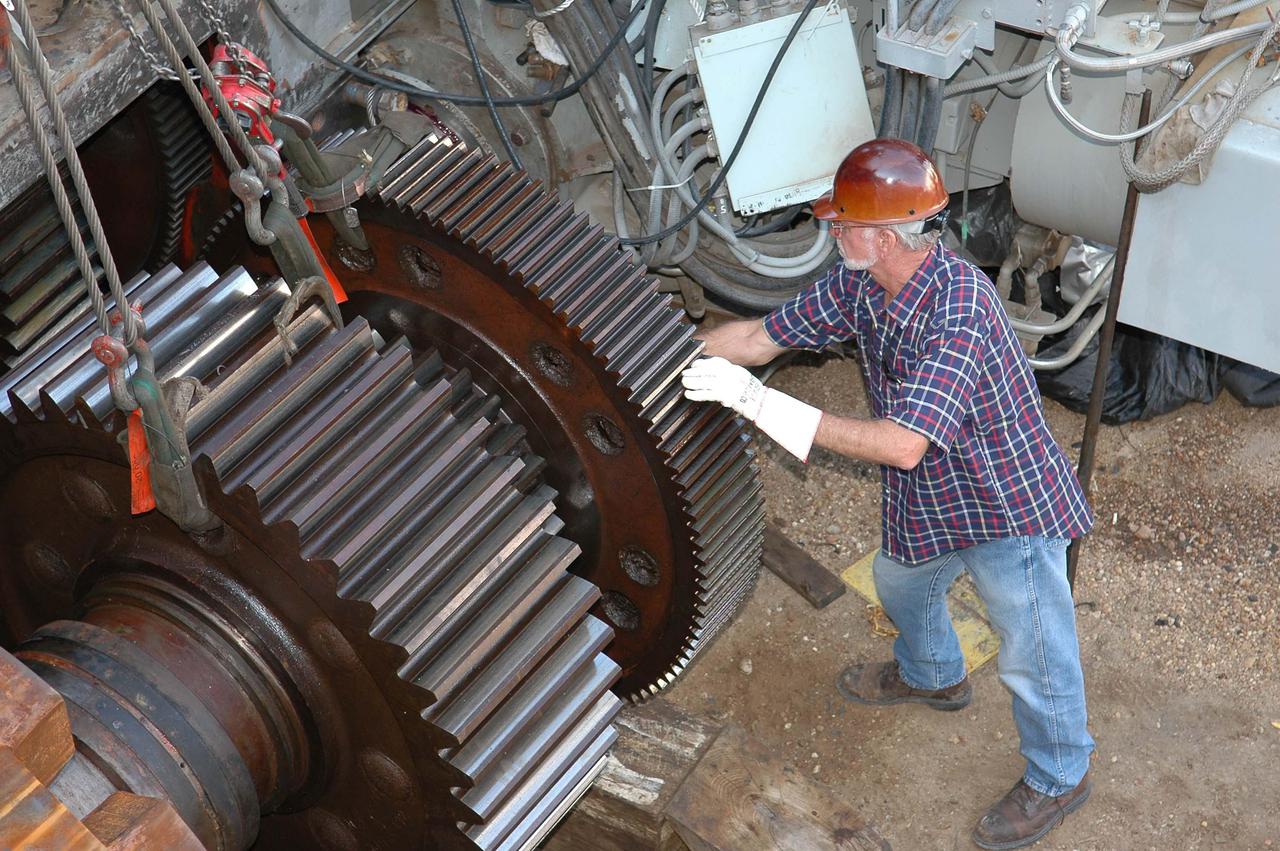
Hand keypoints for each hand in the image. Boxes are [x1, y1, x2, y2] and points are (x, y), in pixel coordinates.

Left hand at [680, 357, 822, 461]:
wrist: (761, 404)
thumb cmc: (753, 394)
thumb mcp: (743, 379)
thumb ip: (731, 375)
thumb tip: (717, 376)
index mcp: (735, 369)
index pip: (717, 362)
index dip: (704, 362)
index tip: (694, 363)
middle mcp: (730, 374)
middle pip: (708, 370)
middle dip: (695, 371)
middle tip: (684, 373)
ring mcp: (728, 384)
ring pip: (705, 381)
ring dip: (693, 381)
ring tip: (684, 382)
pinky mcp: (725, 395)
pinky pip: (707, 394)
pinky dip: (696, 394)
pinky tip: (688, 394)